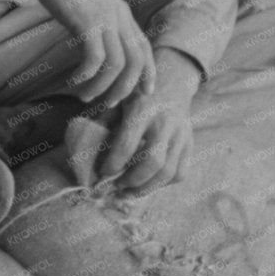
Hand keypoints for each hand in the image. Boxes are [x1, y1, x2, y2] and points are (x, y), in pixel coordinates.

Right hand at [20, 0, 155, 108]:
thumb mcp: (92, 4)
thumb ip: (101, 21)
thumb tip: (99, 45)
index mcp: (123, 12)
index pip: (145, 48)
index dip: (149, 73)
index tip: (145, 93)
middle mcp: (119, 16)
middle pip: (135, 61)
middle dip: (125, 88)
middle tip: (110, 103)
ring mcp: (104, 19)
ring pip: (116, 64)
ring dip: (102, 86)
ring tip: (85, 95)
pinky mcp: (86, 22)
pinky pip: (94, 58)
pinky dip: (86, 75)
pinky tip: (74, 80)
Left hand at [80, 48, 200, 193]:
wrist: (172, 83)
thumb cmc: (136, 94)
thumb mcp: (117, 101)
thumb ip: (102, 124)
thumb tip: (85, 153)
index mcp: (142, 110)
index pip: (127, 144)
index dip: (113, 164)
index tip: (102, 173)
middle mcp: (164, 123)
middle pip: (153, 162)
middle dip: (132, 180)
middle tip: (117, 186)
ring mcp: (181, 135)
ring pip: (169, 172)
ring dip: (147, 188)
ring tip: (129, 192)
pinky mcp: (189, 144)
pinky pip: (180, 173)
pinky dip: (164, 184)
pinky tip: (148, 184)